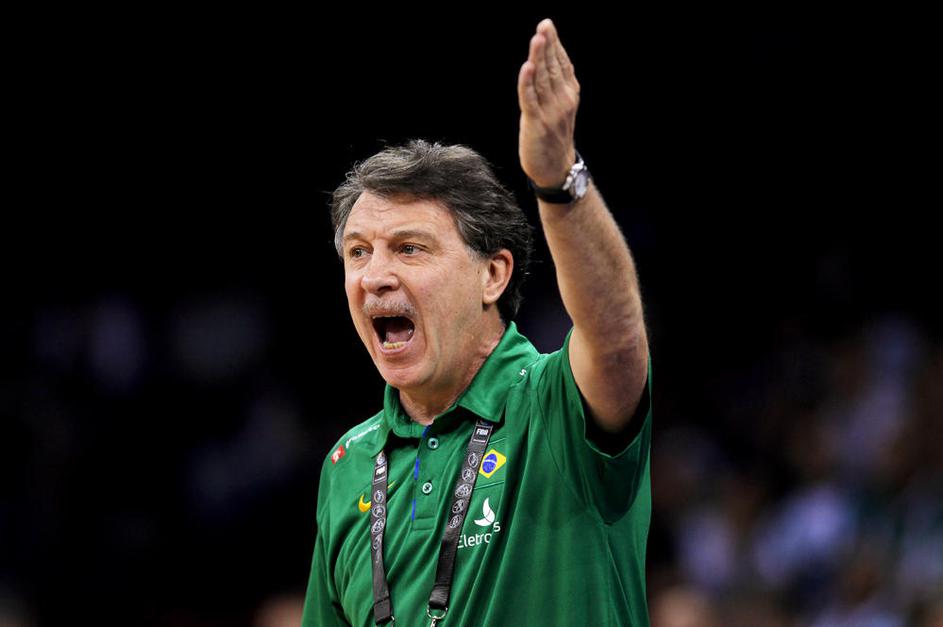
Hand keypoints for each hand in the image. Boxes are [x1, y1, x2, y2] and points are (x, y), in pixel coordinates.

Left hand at [518, 18, 579, 188]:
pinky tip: (526, 68)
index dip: (555, 44)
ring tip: (537, 39)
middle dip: (548, 45)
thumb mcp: (561, 107)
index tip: (548, 25)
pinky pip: (530, 99)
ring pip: (542, 80)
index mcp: (569, 94)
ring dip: (539, 58)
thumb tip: (557, 58)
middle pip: (553, 68)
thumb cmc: (555, 136)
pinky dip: (527, 83)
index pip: (562, 64)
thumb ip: (558, 84)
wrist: (556, 168)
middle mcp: (562, 100)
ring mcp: (550, 112)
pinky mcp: (535, 123)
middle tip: (544, 26)